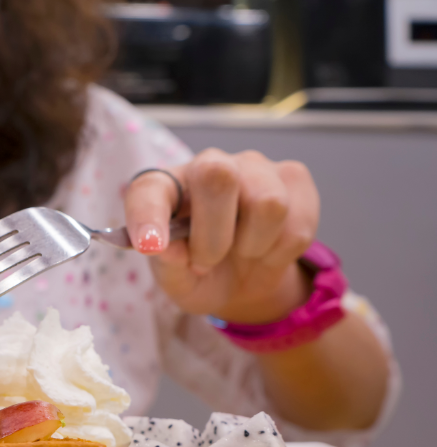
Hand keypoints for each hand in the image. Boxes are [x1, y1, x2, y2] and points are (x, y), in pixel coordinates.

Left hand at [125, 149, 318, 323]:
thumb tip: (166, 249)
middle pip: (218, 176)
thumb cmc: (198, 272)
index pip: (149, 189)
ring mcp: (254, 166)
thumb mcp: (177, 281)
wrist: (243, 280)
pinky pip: (298, 222)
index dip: (148, 215)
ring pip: (269, 203)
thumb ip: (168, 266)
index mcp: (165, 188)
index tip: (150, 247)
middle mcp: (208, 164)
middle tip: (205, 263)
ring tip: (242, 252)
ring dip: (253, 246)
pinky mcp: (293, 177)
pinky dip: (282, 252)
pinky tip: (267, 247)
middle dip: (214, 236)